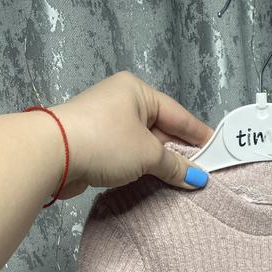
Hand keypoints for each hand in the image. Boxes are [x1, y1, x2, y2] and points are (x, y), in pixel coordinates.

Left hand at [49, 71, 213, 197]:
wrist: (54, 154)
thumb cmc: (106, 142)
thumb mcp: (148, 154)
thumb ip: (175, 166)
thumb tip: (197, 178)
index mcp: (137, 91)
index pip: (177, 114)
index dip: (198, 134)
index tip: (217, 149)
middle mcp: (122, 102)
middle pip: (161, 128)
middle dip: (180, 150)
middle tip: (202, 170)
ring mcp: (106, 123)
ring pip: (144, 143)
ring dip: (161, 162)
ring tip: (182, 178)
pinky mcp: (95, 143)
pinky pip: (128, 154)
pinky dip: (142, 166)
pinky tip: (155, 180)